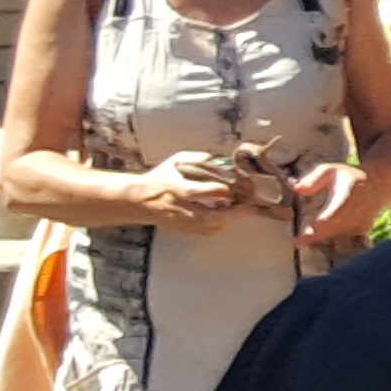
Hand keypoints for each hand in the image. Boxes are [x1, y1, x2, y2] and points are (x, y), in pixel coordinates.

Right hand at [131, 153, 246, 230]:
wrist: (140, 201)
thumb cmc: (161, 178)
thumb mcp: (175, 162)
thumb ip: (196, 158)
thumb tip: (217, 159)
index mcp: (175, 189)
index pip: (194, 192)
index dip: (213, 191)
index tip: (228, 189)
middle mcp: (179, 208)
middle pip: (206, 216)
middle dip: (231, 214)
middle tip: (250, 208)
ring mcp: (182, 222)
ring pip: (208, 227)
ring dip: (228, 220)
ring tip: (242, 211)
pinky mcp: (184, 229)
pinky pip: (206, 232)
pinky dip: (219, 225)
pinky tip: (227, 217)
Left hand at [295, 162, 377, 245]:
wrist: (378, 185)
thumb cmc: (348, 177)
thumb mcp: (329, 170)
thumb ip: (311, 179)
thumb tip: (295, 188)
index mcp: (346, 193)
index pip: (333, 213)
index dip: (321, 224)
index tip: (308, 232)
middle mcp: (356, 210)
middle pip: (333, 227)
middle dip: (315, 235)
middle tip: (298, 241)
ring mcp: (361, 221)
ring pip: (336, 234)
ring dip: (320, 236)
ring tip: (304, 238)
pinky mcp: (362, 230)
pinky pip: (342, 235)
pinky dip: (330, 235)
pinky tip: (323, 230)